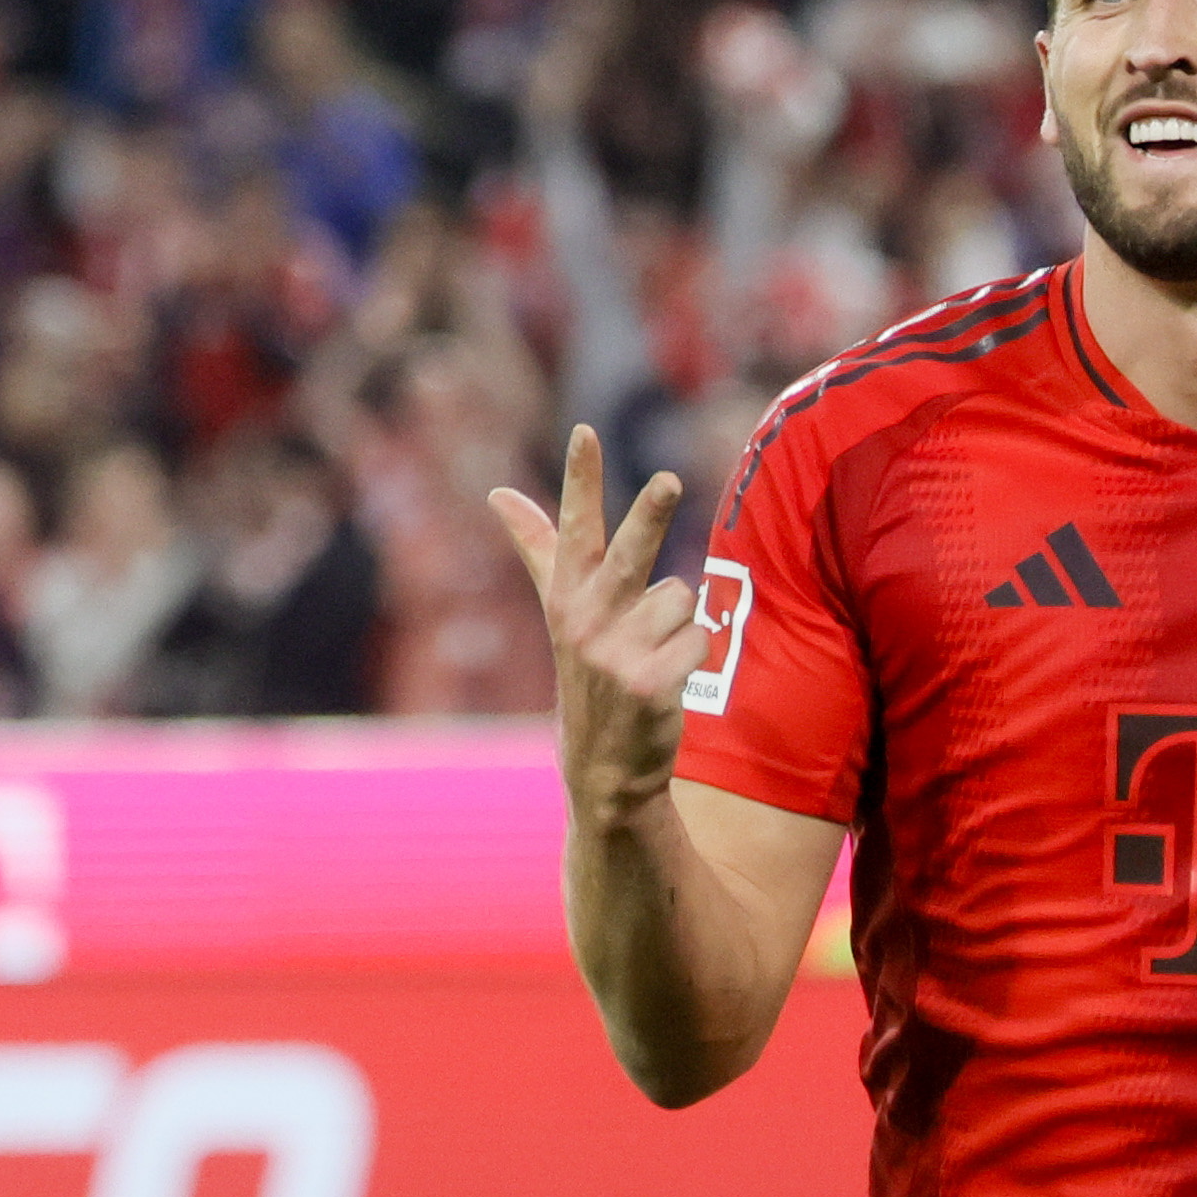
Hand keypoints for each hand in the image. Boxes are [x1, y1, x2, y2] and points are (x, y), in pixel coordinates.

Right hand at [489, 426, 705, 830]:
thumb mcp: (559, 610)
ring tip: (655, 652)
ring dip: (680, 621)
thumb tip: (498, 493)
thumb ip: (538, 546)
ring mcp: (614, 656)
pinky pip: (699, 637)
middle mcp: (585, 621)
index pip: (573, 526)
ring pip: (682, 597)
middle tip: (670, 480)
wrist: (603, 764)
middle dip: (649, 517)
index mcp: (567, 596)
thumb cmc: (589, 670)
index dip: (581, 479)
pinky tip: (669, 678)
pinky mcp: (649, 686)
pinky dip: (694, 653)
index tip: (585, 432)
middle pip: (627, 555)